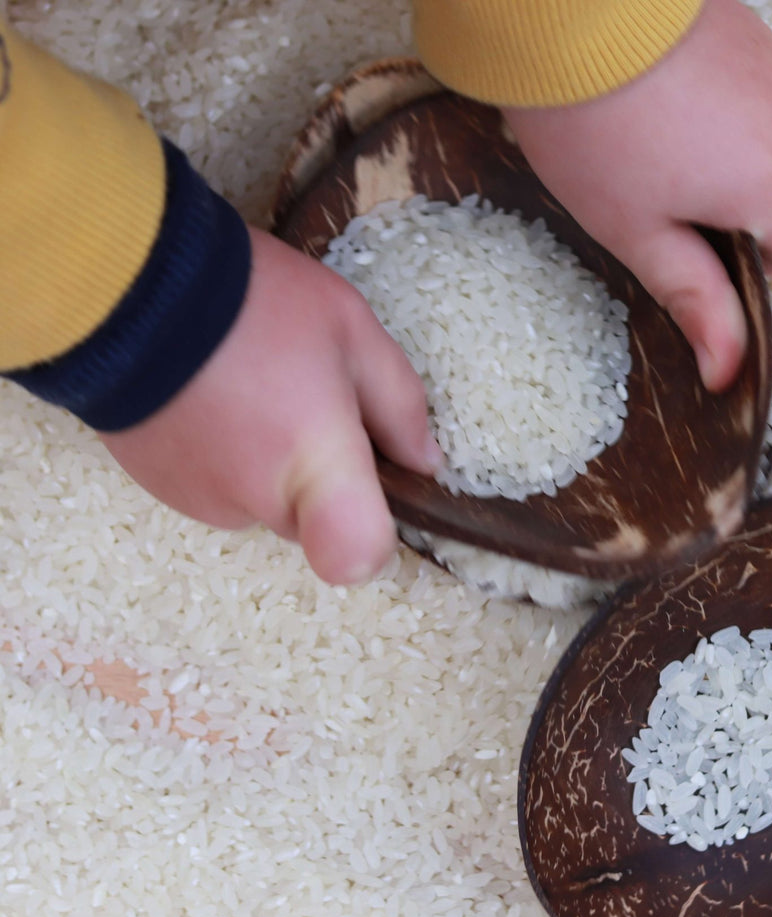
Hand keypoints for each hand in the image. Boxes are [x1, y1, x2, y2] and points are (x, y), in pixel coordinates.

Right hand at [101, 227, 442, 585]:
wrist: (123, 282)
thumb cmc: (254, 299)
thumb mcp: (351, 330)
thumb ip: (399, 403)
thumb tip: (424, 462)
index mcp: (314, 462)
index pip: (355, 555)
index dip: (372, 535)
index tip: (373, 484)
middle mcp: (256, 499)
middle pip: (314, 522)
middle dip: (323, 476)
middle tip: (308, 400)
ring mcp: (201, 500)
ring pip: (264, 506)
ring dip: (270, 466)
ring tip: (253, 388)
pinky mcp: (159, 489)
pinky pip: (216, 490)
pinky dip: (224, 458)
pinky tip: (214, 398)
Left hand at [502, 0, 771, 390]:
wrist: (566, 10)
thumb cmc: (593, 124)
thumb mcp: (634, 230)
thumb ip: (694, 297)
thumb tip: (730, 369)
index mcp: (769, 182)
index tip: (714, 243)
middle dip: (743, 197)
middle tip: (664, 188)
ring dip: (731, 146)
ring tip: (654, 133)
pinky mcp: (750, 30)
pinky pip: (753, 86)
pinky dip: (721, 100)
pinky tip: (661, 93)